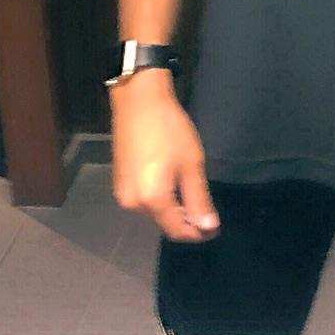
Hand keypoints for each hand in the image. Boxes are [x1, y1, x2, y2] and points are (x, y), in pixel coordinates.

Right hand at [110, 78, 220, 240]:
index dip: (198, 233)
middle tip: (206, 207)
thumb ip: (199, 199)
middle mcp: (133, 204)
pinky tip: (171, 183)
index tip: (214, 226)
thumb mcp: (191, 163)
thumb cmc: (170, 130)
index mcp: (153, 200)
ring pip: (154, 213)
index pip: (178, 231)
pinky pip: (144, 200)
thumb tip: (209, 227)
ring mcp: (123, 193)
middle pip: (164, 224)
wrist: (139, 101)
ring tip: (190, 191)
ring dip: (173, 209)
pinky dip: (160, 198)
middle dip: (186, 221)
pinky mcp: (120, 182)